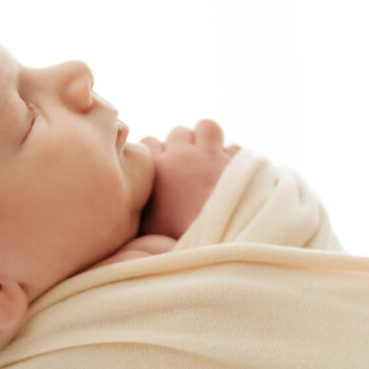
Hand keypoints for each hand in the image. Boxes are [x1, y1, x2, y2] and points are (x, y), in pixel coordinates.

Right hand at [138, 120, 239, 239]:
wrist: (215, 242)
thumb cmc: (176, 239)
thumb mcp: (145, 227)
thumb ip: (139, 208)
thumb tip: (132, 207)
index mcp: (157, 168)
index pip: (148, 142)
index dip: (155, 154)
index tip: (161, 167)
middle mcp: (183, 155)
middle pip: (178, 132)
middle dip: (182, 145)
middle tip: (188, 166)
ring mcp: (212, 156)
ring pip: (207, 126)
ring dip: (207, 139)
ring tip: (210, 158)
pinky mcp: (237, 163)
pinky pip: (234, 147)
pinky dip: (233, 158)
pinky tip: (232, 173)